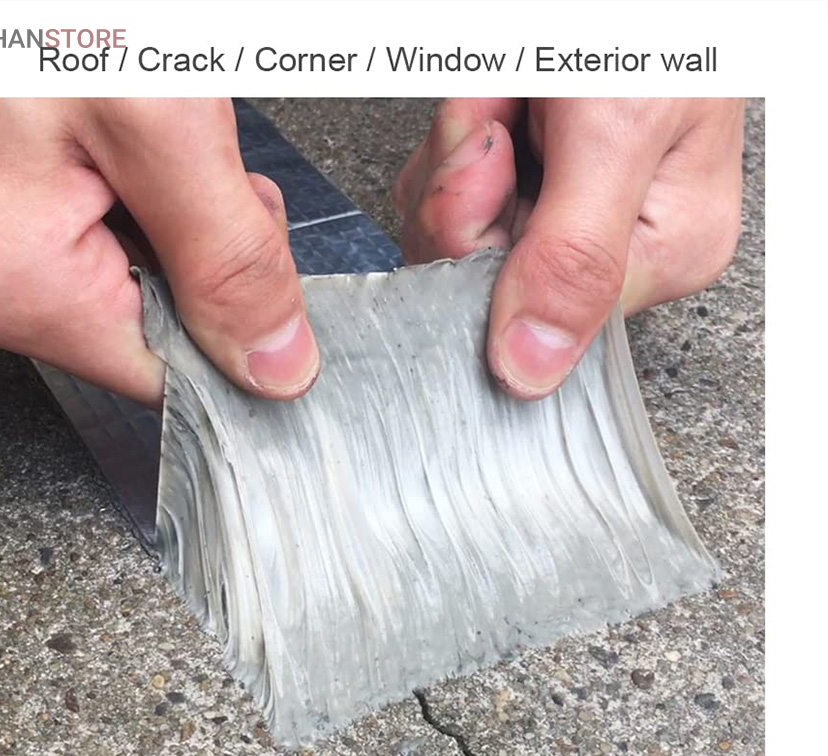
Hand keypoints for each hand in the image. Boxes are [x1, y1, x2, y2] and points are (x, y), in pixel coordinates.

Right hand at [0, 99, 319, 406]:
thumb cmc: (32, 12)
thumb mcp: (155, 120)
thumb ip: (226, 255)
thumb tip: (278, 368)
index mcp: (34, 287)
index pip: (175, 380)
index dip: (239, 345)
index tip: (276, 296)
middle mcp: (6, 277)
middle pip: (168, 318)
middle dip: (217, 256)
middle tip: (206, 172)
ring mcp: (10, 235)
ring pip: (149, 265)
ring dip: (189, 210)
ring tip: (167, 135)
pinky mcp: (21, 194)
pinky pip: (119, 220)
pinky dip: (155, 182)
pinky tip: (147, 135)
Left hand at [393, 98, 744, 399]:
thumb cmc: (646, 28)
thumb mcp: (617, 134)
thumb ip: (574, 258)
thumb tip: (532, 371)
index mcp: (658, 255)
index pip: (535, 312)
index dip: (488, 246)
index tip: (496, 169)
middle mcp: (608, 251)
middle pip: (484, 277)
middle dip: (467, 192)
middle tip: (502, 123)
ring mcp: (558, 216)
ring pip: (456, 237)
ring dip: (456, 156)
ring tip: (506, 100)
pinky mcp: (521, 185)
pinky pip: (448, 197)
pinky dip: (449, 144)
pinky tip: (489, 105)